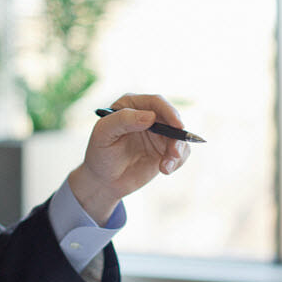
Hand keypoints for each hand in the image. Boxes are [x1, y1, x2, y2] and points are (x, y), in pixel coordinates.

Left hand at [68, 93, 190, 223]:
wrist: (103, 180)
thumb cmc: (99, 153)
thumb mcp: (103, 134)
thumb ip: (123, 120)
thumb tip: (151, 116)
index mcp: (131, 105)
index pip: (155, 102)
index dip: (169, 111)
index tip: (177, 126)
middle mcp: (147, 115)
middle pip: (172, 118)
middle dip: (177, 135)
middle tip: (174, 153)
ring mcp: (158, 132)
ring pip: (180, 136)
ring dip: (177, 151)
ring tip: (164, 168)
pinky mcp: (165, 149)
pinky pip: (182, 151)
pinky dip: (177, 161)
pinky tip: (164, 170)